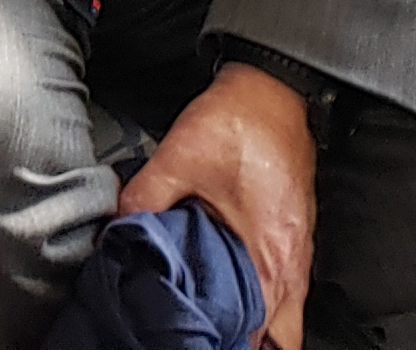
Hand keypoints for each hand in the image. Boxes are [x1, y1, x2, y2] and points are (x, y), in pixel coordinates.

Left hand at [118, 63, 319, 349]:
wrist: (275, 91)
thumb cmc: (240, 124)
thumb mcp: (179, 156)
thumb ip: (144, 198)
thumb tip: (117, 228)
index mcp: (269, 255)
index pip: (261, 333)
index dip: (228, 343)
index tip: (199, 343)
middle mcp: (292, 262)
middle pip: (282, 337)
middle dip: (247, 344)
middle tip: (207, 340)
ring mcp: (299, 251)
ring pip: (287, 315)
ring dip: (258, 327)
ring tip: (219, 329)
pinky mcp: (295, 236)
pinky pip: (287, 288)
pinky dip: (267, 302)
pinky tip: (237, 298)